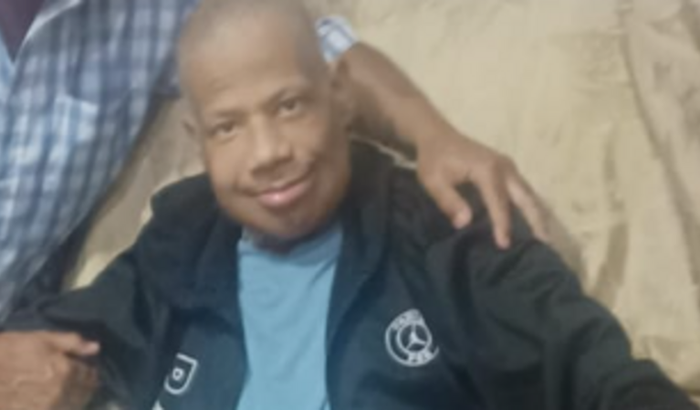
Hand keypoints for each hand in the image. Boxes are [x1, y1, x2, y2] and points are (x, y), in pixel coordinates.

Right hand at [0, 331, 99, 409]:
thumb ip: (72, 343)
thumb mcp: (41, 339)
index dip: (88, 371)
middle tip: (75, 379)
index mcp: (67, 372)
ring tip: (63, 390)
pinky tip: (50, 399)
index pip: (91, 377)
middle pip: (84, 395)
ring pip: (71, 407)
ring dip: (72, 399)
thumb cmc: (9, 351)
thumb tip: (96, 348)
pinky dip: (58, 407)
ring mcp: (48, 409)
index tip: (82, 368)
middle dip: (83, 386)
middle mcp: (61, 394)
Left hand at [417, 132, 547, 248]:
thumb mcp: (433, 180)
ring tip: (544, 239)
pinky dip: (529, 207)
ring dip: (536, 215)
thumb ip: (448, 201)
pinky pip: (523, 190)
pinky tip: (532, 223)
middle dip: (536, 221)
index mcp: (487, 169)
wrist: (438, 135)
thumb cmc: (434, 158)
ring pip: (528, 194)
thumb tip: (465, 222)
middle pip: (525, 197)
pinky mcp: (508, 169)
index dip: (502, 225)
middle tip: (545, 244)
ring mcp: (508, 167)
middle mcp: (504, 167)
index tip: (504, 245)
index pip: (499, 202)